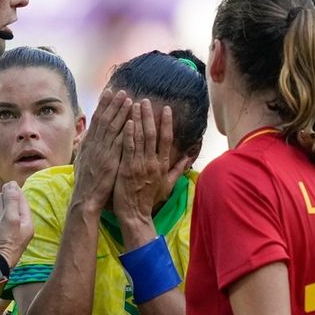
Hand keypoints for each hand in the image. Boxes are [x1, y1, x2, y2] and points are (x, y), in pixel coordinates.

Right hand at [0, 181, 33, 267]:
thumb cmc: (6, 241)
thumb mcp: (11, 218)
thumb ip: (12, 201)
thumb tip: (12, 185)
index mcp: (26, 225)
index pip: (23, 205)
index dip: (17, 193)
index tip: (12, 183)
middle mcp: (18, 231)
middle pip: (14, 210)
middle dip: (10, 198)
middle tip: (6, 186)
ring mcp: (6, 237)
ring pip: (4, 218)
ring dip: (2, 207)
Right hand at [72, 89, 131, 212]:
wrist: (85, 199)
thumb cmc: (85, 183)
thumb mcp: (81, 161)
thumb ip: (85, 147)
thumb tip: (86, 135)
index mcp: (88, 144)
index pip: (96, 119)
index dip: (103, 105)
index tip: (109, 92)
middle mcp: (94, 145)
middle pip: (104, 119)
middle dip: (113, 104)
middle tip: (121, 90)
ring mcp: (102, 152)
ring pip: (112, 128)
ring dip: (120, 112)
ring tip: (128, 99)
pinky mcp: (110, 161)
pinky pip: (119, 143)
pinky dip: (125, 131)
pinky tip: (132, 121)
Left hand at [113, 101, 192, 247]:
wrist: (135, 214)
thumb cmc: (149, 199)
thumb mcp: (167, 184)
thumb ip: (177, 169)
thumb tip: (189, 158)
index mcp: (162, 165)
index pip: (166, 139)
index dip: (166, 123)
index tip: (165, 109)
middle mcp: (152, 163)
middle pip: (153, 134)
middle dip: (149, 115)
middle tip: (146, 100)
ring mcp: (139, 165)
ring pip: (140, 138)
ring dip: (138, 119)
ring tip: (135, 104)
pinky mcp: (126, 169)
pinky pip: (128, 148)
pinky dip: (129, 134)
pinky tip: (128, 121)